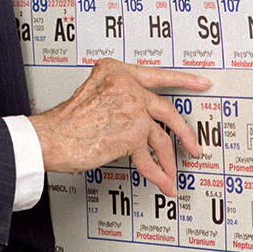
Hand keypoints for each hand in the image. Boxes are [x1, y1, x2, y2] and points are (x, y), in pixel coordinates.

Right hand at [28, 58, 210, 196]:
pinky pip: (150, 158)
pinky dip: (158, 174)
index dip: (183, 79)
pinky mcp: (133, 133)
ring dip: (169, 160)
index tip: (200, 82)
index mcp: (115, 70)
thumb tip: (142, 117)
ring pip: (162, 136)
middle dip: (184, 132)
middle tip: (194, 144)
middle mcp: (126, 84)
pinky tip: (162, 181)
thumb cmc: (66, 120)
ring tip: (173, 172)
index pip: (155, 74)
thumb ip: (118, 95)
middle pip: (166, 108)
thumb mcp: (93, 92)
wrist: (52, 136)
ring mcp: (132, 107)